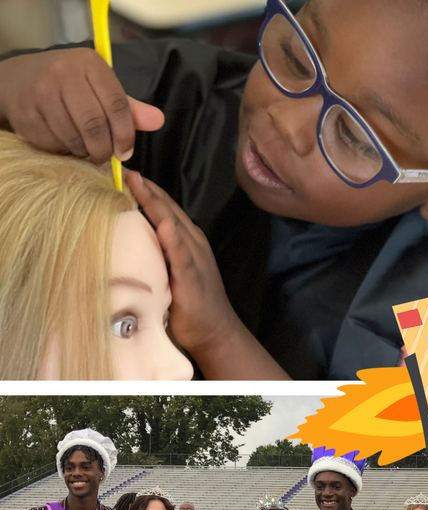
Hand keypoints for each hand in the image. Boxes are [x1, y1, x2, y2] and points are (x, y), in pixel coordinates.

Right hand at [0, 48, 163, 163]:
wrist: (19, 79)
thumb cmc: (70, 85)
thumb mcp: (100, 88)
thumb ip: (129, 107)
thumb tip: (158, 121)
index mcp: (90, 64)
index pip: (117, 105)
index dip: (125, 134)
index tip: (126, 152)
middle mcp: (63, 73)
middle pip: (94, 124)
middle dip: (104, 148)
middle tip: (106, 157)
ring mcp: (41, 91)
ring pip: (73, 136)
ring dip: (83, 151)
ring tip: (86, 149)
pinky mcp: (25, 111)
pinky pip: (52, 141)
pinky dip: (63, 149)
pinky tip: (65, 143)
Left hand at [124, 170, 242, 356]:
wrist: (214, 331)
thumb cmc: (189, 304)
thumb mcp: (169, 272)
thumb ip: (156, 254)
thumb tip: (127, 241)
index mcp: (186, 241)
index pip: (165, 209)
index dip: (147, 191)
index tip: (124, 174)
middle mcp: (192, 244)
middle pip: (168, 210)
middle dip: (148, 190)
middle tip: (125, 170)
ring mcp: (195, 259)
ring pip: (174, 225)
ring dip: (157, 205)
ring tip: (140, 185)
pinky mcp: (193, 278)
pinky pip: (183, 256)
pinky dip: (174, 240)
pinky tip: (166, 226)